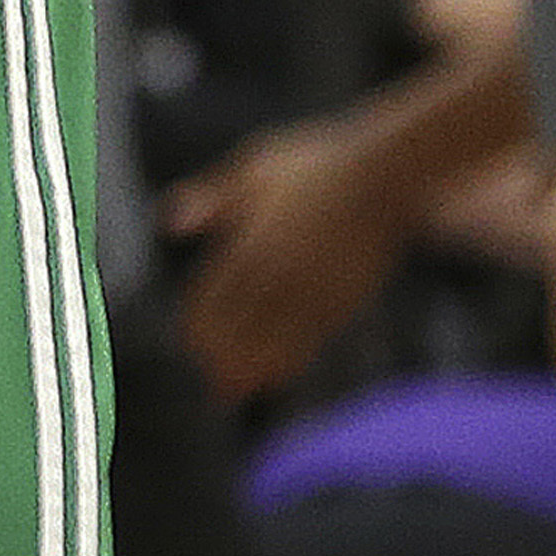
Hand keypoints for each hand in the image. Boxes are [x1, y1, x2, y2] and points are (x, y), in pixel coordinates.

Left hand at [163, 117, 413, 401]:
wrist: (385, 176)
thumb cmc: (316, 165)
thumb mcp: (255, 170)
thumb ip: (212, 200)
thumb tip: (170, 223)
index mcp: (250, 243)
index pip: (212, 301)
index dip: (198, 330)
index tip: (191, 345)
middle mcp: (278, 272)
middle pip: (239, 330)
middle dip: (221, 358)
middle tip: (210, 377)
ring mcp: (313, 289)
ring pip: (275, 344)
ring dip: (252, 369)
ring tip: (234, 390)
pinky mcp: (344, 299)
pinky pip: (312, 340)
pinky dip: (290, 360)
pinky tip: (277, 374)